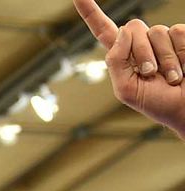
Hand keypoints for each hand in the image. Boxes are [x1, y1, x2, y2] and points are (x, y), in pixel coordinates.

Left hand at [73, 0, 184, 138]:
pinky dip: (181, 53)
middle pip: (134, 26)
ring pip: (158, 31)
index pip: (102, 30)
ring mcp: (163, 39)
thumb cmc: (157, 103)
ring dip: (165, 58)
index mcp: (122, 56)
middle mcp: (141, 43)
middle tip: (151, 74)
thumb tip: (124, 31)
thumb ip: (116, 61)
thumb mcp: (126, 89)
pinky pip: (179, 32)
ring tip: (171, 77)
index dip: (90, 12)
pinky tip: (184, 68)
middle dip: (142, 51)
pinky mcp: (183, 37)